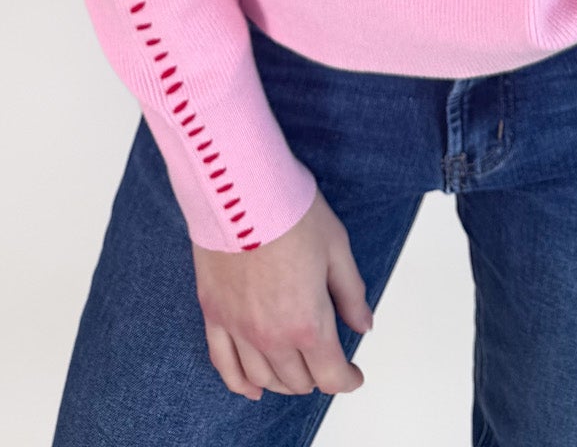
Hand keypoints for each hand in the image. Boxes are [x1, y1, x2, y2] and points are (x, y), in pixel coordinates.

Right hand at [192, 187, 373, 400]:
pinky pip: (224, 365)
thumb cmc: (289, 210)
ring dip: (283, 381)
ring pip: (263, 378)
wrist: (241, 187)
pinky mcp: (213, 314)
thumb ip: (350, 293)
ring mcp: (238, 328)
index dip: (348, 379)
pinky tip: (252, 387)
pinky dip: (240, 383)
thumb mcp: (336, 248)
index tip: (354, 373)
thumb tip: (363, 323)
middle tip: (327, 361)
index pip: (331, 374)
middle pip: (298, 380)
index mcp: (307, 322)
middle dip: (318, 376)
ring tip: (296, 370)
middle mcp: (271, 336)